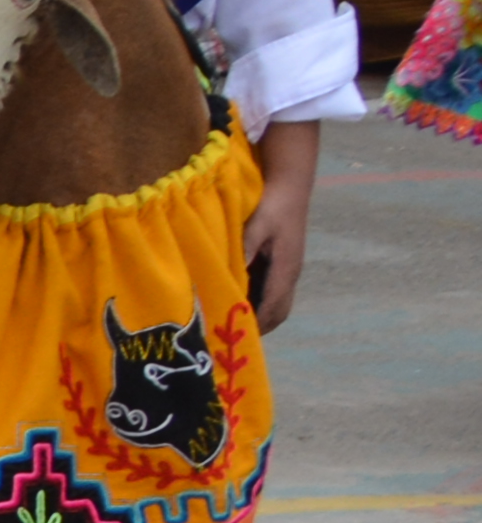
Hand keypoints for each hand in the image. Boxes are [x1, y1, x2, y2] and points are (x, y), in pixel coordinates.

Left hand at [248, 117, 318, 330]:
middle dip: (259, 326)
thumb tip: (234, 275)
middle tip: (232, 336)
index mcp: (285, 269)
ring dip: (259, 314)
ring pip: (276, 301)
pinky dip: (258, 300)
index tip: (237, 338)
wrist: (290, 184)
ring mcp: (288, 268)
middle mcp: (289, 273)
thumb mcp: (256, 226)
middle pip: (278, 311)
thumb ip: (245, 249)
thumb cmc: (272, 204)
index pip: (273, 307)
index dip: (257, 326)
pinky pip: (271, 289)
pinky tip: (237, 299)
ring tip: (231, 323)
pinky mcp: (282, 261)